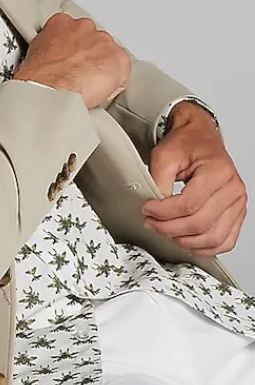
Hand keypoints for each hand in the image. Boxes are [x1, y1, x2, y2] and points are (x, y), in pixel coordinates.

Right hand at [13, 11, 130, 107]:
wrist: (49, 89)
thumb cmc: (39, 76)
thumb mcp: (36, 55)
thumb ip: (52, 48)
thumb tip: (55, 59)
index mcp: (61, 23)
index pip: (74, 31)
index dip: (74, 49)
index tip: (71, 59)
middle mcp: (84, 27)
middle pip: (94, 40)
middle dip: (90, 56)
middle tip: (80, 74)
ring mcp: (102, 41)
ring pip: (109, 54)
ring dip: (102, 68)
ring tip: (89, 86)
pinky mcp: (118, 58)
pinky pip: (122, 72)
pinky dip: (115, 83)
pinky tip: (100, 92)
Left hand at [142, 103, 247, 255]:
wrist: (199, 137)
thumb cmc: (186, 143)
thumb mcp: (164, 154)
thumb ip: (158, 180)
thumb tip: (155, 207)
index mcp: (217, 171)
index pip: (189, 204)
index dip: (163, 212)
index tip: (147, 209)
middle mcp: (232, 188)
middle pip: (200, 223)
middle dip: (170, 228)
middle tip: (151, 222)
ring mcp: (237, 203)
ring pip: (214, 237)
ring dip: (186, 241)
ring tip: (166, 232)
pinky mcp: (236, 213)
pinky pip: (225, 241)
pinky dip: (206, 247)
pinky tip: (187, 242)